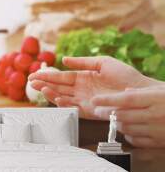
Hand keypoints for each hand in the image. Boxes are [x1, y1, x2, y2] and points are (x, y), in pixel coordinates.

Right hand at [28, 56, 159, 119]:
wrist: (139, 90)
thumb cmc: (125, 75)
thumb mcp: (103, 63)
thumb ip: (83, 62)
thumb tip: (64, 60)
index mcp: (83, 77)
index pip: (61, 77)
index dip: (48, 75)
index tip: (35, 74)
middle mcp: (81, 90)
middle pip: (58, 87)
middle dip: (44, 84)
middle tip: (31, 82)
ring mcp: (84, 100)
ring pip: (62, 97)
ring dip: (50, 93)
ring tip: (40, 88)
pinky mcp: (89, 111)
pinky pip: (72, 108)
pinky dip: (63, 104)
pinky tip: (55, 98)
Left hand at [92, 86, 164, 148]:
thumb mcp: (164, 90)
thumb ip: (145, 91)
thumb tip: (126, 91)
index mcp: (156, 99)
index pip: (126, 99)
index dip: (107, 100)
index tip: (94, 100)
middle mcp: (155, 115)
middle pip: (122, 116)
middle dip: (106, 113)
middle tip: (97, 111)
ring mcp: (157, 130)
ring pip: (126, 129)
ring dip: (116, 124)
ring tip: (112, 120)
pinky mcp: (159, 142)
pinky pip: (136, 141)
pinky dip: (128, 136)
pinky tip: (127, 131)